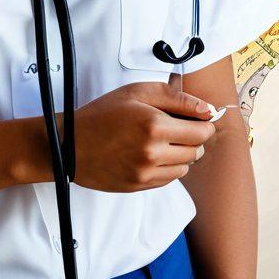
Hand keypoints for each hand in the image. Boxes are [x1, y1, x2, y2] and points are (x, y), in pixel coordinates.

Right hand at [56, 81, 217, 192]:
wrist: (70, 145)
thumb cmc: (102, 114)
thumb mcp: (137, 92)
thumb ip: (176, 98)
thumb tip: (207, 110)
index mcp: (154, 125)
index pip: (201, 131)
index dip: (202, 123)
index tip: (195, 119)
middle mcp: (153, 153)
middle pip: (196, 151)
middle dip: (192, 138)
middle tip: (174, 127)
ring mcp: (146, 173)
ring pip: (185, 168)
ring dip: (181, 154)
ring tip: (161, 141)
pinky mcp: (140, 186)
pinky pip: (169, 179)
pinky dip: (167, 167)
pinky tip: (151, 154)